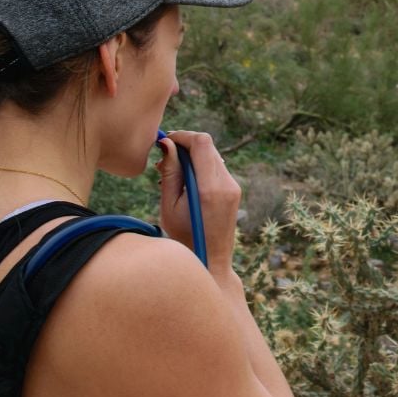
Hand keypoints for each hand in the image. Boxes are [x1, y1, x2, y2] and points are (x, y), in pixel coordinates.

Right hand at [156, 130, 240, 275]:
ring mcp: (234, 187)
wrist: (211, 260)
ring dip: (192, 157)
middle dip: (185, 146)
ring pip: (212, 155)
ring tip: (171, 174)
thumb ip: (170, 172)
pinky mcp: (234, 191)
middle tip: (162, 159)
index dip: (182, 136)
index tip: (164, 141)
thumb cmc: (184, 237)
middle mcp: (226, 184)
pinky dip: (200, 167)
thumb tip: (166, 143)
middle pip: (208, 146)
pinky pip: (217, 168)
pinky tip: (185, 183)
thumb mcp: (169, 206)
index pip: (201, 143)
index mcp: (209, 188)